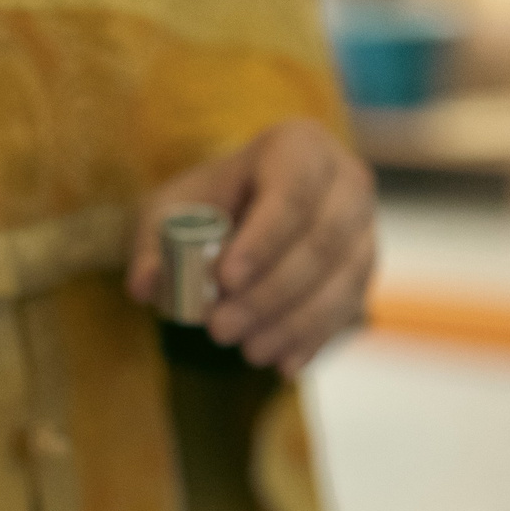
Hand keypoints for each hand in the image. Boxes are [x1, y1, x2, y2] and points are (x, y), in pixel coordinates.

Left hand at [126, 119, 376, 373]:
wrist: (246, 210)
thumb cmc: (208, 204)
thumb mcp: (169, 210)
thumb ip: (152, 244)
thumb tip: (144, 284)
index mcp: (298, 147)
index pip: (292, 190)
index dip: (264, 239)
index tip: (225, 280)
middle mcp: (345, 180)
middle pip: (322, 241)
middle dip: (270, 293)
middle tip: (220, 329)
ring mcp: (363, 227)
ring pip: (343, 279)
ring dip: (293, 323)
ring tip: (247, 352)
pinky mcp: (364, 270)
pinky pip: (350, 307)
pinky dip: (314, 339)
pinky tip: (281, 363)